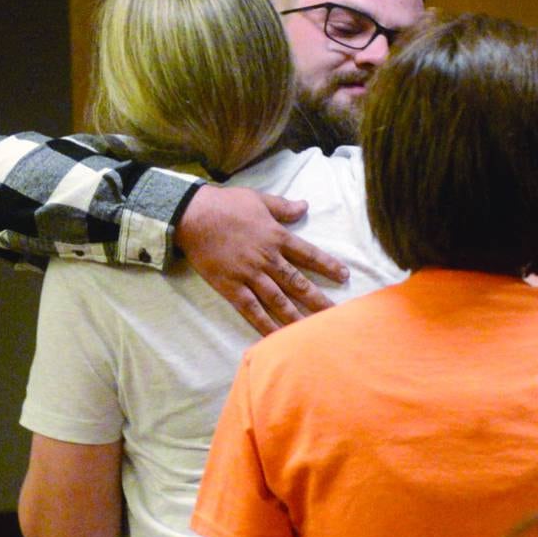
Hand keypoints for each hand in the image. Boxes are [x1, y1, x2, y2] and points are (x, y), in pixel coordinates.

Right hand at [176, 185, 349, 334]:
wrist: (192, 215)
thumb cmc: (226, 204)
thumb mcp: (259, 199)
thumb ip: (283, 206)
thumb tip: (305, 205)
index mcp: (277, 237)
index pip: (309, 254)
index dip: (328, 266)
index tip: (344, 276)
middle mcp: (267, 259)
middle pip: (298, 283)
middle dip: (319, 299)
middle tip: (336, 315)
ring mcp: (249, 275)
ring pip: (279, 300)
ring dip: (297, 316)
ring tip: (313, 331)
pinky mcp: (231, 287)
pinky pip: (251, 309)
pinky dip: (264, 324)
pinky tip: (276, 337)